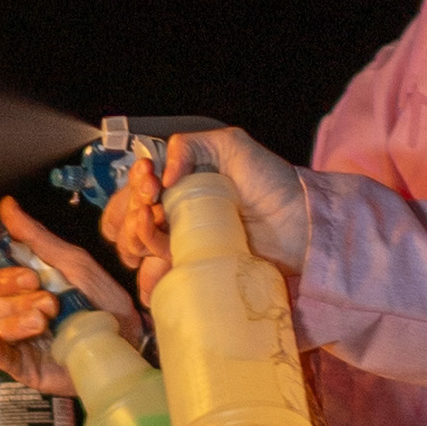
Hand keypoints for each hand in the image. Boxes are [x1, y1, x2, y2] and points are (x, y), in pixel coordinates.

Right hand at [0, 199, 137, 392]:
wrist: (126, 341)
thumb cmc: (102, 302)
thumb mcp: (73, 264)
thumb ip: (37, 238)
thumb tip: (6, 205)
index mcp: (14, 286)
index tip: (31, 276)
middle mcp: (6, 311)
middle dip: (10, 298)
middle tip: (48, 301)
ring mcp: (10, 341)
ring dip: (13, 320)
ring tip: (46, 321)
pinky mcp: (19, 366)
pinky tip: (0, 340)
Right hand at [119, 128, 310, 296]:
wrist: (299, 223)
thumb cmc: (269, 180)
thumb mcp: (231, 146)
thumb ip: (189, 146)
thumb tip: (162, 176)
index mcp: (176, 184)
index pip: (135, 188)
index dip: (133, 187)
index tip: (152, 185)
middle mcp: (172, 215)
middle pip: (127, 220)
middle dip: (130, 216)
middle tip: (151, 211)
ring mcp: (181, 245)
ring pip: (136, 249)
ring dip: (136, 241)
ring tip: (157, 233)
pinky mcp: (193, 270)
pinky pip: (158, 279)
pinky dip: (148, 278)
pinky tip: (156, 269)